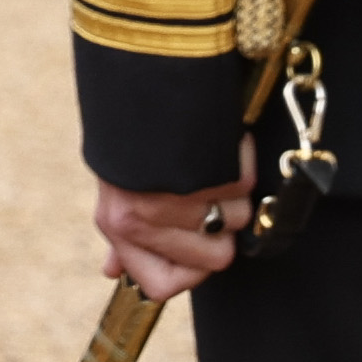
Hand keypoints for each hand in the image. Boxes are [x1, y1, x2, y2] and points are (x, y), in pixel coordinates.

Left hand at [90, 141, 252, 303]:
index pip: (162, 286)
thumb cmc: (132, 139)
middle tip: (206, 195)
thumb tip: (113, 272)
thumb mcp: (117, 187)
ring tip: (207, 162)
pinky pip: (247, 183)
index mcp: (119, 224)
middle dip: (222, 229)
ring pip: (239, 220)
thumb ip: (121, 236)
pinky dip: (241, 160)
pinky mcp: (212, 172)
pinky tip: (218, 143)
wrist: (141, 75)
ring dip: (234, 192)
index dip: (187, 272)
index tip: (194, 249)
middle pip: (217, 259)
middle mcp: (145, 218)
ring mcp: (180, 197)